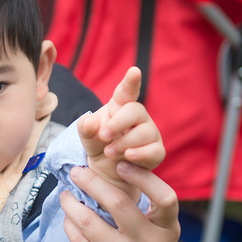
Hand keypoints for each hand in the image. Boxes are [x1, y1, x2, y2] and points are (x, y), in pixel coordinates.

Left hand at [61, 161, 192, 241]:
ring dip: (71, 203)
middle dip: (91, 182)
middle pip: (118, 203)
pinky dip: (69, 225)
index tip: (120, 165)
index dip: (144, 177)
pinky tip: (68, 218)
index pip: (165, 198)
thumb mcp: (160, 232)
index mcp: (167, 231)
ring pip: (89, 222)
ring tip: (66, 195)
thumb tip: (111, 168)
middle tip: (76, 172)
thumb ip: (146, 207)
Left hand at [78, 67, 164, 200]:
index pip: (127, 91)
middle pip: (136, 110)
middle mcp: (138, 117)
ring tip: (108, 153)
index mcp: (121, 106)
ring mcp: (150, 133)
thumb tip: (89, 122)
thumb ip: (85, 128)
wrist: (107, 170)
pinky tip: (128, 157)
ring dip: (124, 143)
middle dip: (118, 124)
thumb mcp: (87, 137)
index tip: (134, 71)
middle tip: (103, 136)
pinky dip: (141, 154)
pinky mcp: (156, 151)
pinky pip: (154, 150)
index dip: (131, 81)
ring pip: (145, 132)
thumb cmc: (99, 145)